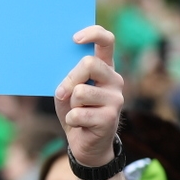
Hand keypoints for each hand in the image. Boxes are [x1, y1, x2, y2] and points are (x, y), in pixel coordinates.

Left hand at [54, 26, 123, 167]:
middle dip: (69, 79)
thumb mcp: (69, 90)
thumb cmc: (76, 111)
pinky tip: (79, 125)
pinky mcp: (110, 118)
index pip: (107, 41)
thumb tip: (62, 73)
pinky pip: (78, 113)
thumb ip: (69, 77)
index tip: (75, 39)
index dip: (93, 34)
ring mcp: (116, 99)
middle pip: (89, 64)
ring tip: (77, 112)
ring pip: (80, 91)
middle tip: (62, 93)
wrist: (86, 145)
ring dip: (70, 104)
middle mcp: (115, 80)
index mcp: (105, 68)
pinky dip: (71, 120)